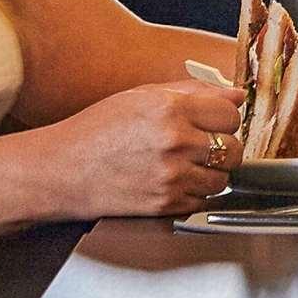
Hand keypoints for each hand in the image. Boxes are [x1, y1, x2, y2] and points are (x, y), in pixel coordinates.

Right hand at [38, 79, 242, 220]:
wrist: (62, 171)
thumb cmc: (97, 130)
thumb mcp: (143, 96)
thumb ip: (195, 92)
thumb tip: (236, 95)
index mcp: (170, 109)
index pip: (231, 113)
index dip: (224, 116)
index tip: (215, 120)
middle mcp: (175, 142)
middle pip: (235, 147)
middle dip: (224, 144)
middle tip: (203, 143)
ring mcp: (171, 177)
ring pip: (224, 177)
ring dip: (213, 171)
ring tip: (187, 163)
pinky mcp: (165, 205)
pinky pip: (203, 200)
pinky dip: (196, 192)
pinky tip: (175, 180)